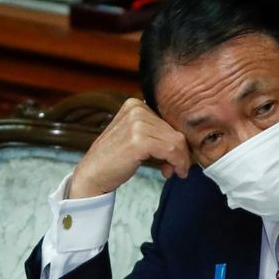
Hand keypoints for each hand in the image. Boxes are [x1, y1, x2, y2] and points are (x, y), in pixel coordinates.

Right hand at [69, 98, 189, 198]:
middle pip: (176, 131)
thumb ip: (157, 133)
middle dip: (180, 153)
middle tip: (173, 169)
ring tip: (171, 171)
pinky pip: (172, 151)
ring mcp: (137, 124)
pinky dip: (177, 163)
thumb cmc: (116, 159)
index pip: (170, 121)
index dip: (177, 142)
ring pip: (177, 141)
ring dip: (180, 161)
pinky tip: (172, 172)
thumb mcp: (136, 137)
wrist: (92, 174)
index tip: (175, 159)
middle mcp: (136, 109)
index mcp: (136, 105)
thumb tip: (185, 142)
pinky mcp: (139, 141)